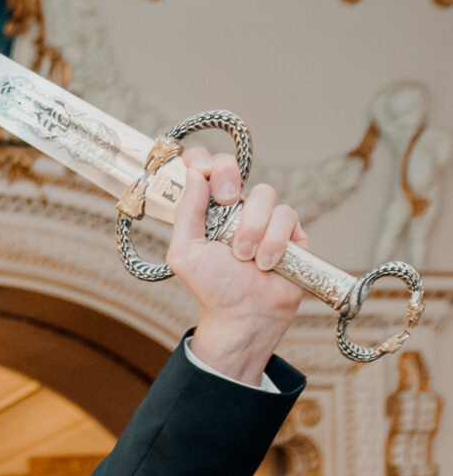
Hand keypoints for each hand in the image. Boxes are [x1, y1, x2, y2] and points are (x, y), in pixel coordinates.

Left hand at [170, 147, 307, 387]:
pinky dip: (273, 242)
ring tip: (244, 258)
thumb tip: (194, 173)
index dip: (202, 160)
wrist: (244, 316)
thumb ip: (186, 212)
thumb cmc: (213, 288)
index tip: (201, 171)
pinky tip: (266, 264)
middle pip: (232, 166)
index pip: (203, 168)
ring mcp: (264, 217)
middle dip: (228, 178)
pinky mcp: (290, 230)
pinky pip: (286, 214)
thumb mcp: (186, 252)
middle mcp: (235, 209)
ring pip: (264, 193)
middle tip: (228, 201)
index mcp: (207, 210)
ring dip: (251, 228)